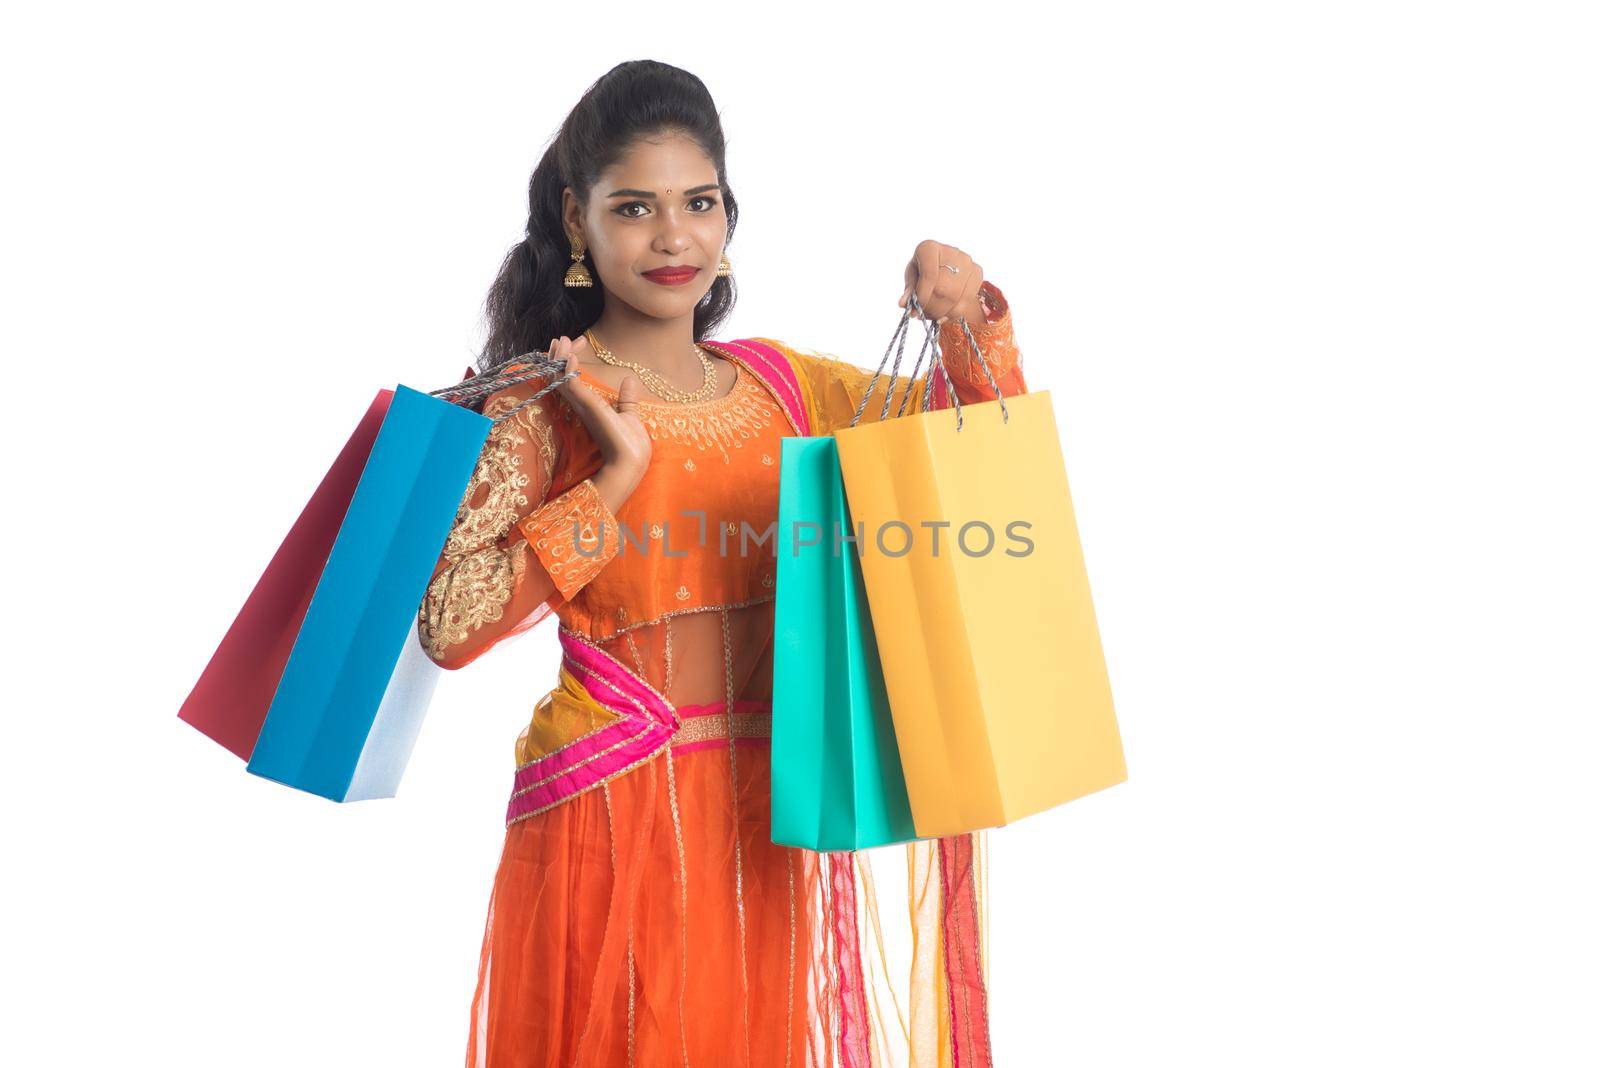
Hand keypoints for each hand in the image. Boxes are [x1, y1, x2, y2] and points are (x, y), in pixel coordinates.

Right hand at [549, 336, 651, 507]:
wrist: (631, 462)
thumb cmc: (629, 444)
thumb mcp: (629, 414)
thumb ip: (627, 398)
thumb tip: (629, 379)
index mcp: (589, 405)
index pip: (571, 378)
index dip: (569, 360)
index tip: (575, 343)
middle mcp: (581, 405)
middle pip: (560, 376)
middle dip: (558, 356)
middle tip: (560, 338)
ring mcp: (583, 406)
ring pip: (562, 378)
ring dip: (559, 358)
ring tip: (560, 341)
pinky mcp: (588, 408)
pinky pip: (571, 386)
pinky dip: (568, 371)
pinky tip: (570, 357)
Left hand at [897, 239, 985, 324]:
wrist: (943, 264)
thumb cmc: (922, 269)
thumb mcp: (912, 276)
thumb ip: (909, 290)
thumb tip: (904, 304)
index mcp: (929, 248)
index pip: (929, 276)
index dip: (922, 297)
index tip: (914, 311)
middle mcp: (951, 251)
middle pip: (943, 289)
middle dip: (930, 308)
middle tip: (921, 316)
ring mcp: (967, 261)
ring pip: (956, 297)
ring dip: (941, 313)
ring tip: (930, 316)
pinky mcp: (977, 272)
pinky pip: (967, 300)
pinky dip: (954, 313)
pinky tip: (943, 316)